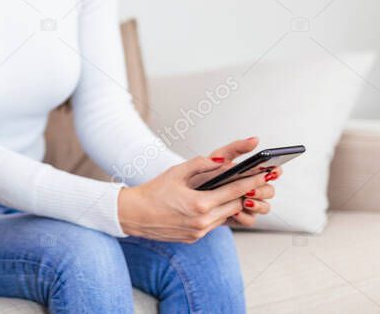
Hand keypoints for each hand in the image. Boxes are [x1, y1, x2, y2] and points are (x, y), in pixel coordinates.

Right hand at [118, 151, 279, 241]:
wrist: (134, 215)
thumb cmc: (153, 191)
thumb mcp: (175, 172)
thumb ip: (200, 164)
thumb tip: (222, 161)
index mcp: (199, 204)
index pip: (234, 192)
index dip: (252, 182)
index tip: (264, 175)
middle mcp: (202, 221)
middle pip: (236, 206)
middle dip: (246, 193)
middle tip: (255, 181)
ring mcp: (199, 232)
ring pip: (227, 216)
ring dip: (233, 204)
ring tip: (238, 192)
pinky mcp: (195, 238)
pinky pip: (214, 224)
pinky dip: (218, 213)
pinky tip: (217, 204)